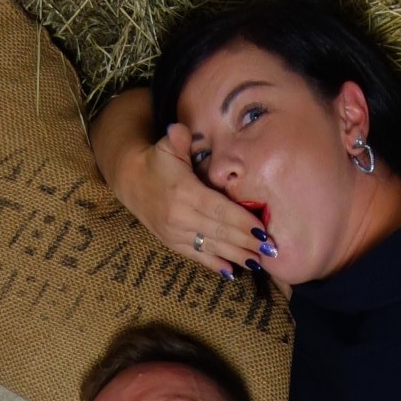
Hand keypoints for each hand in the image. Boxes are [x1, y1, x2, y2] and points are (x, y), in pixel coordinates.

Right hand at [112, 124, 265, 278]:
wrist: (131, 182)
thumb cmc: (156, 161)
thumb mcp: (167, 146)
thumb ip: (179, 139)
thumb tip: (180, 129)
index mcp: (184, 193)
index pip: (218, 209)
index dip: (240, 221)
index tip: (261, 229)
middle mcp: (179, 217)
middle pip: (219, 232)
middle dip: (245, 241)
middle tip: (269, 248)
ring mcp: (175, 233)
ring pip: (210, 247)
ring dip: (236, 256)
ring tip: (258, 262)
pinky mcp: (172, 243)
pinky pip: (196, 256)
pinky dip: (214, 264)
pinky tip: (232, 271)